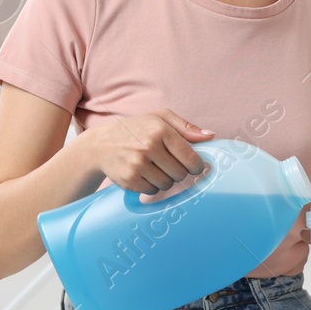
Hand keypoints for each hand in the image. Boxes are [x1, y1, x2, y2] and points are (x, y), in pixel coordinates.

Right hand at [81, 109, 214, 193]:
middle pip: (180, 174)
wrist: (100, 145)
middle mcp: (149, 147)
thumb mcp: (159, 118)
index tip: (195, 167)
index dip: (197, 166)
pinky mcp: (129, 179)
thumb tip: (210, 136)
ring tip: (155, 168)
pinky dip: (151, 186)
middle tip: (169, 165)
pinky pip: (152, 191)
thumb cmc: (135, 130)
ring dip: (165, 180)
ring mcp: (137, 164)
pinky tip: (144, 175)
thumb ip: (186, 127)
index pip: (191, 158)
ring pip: (168, 184)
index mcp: (160, 130)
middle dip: (179, 172)